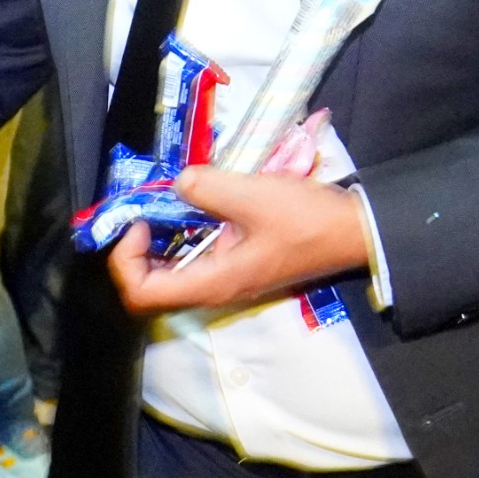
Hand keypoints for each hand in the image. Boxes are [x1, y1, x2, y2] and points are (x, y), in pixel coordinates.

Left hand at [106, 167, 370, 314]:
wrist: (353, 232)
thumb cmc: (306, 220)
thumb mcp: (251, 194)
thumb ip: (204, 187)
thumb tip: (178, 184)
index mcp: (212, 283)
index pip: (142, 293)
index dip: (125, 259)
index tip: (138, 222)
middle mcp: (213, 289)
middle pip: (150, 287)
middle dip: (134, 251)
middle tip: (142, 212)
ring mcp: (225, 280)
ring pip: (170, 274)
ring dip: (157, 243)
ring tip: (161, 206)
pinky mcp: (236, 266)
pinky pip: (192, 260)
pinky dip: (179, 237)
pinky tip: (188, 208)